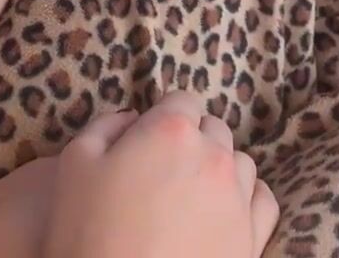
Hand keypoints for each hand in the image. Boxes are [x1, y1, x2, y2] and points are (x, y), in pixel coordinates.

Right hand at [42, 92, 278, 257]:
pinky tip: (223, 211)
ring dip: (218, 168)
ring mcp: (237, 199)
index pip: (181, 99)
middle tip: (162, 171)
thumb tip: (132, 118)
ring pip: (239, 162)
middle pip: (212, 128)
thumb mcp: (75, 162)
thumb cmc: (89, 232)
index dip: (162, 116)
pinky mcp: (252, 238)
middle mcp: (213, 156)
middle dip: (190, 140)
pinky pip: (263, 201)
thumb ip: (106, 125)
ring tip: (190, 194)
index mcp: (171, 130)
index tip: (147, 140)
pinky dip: (246, 199)